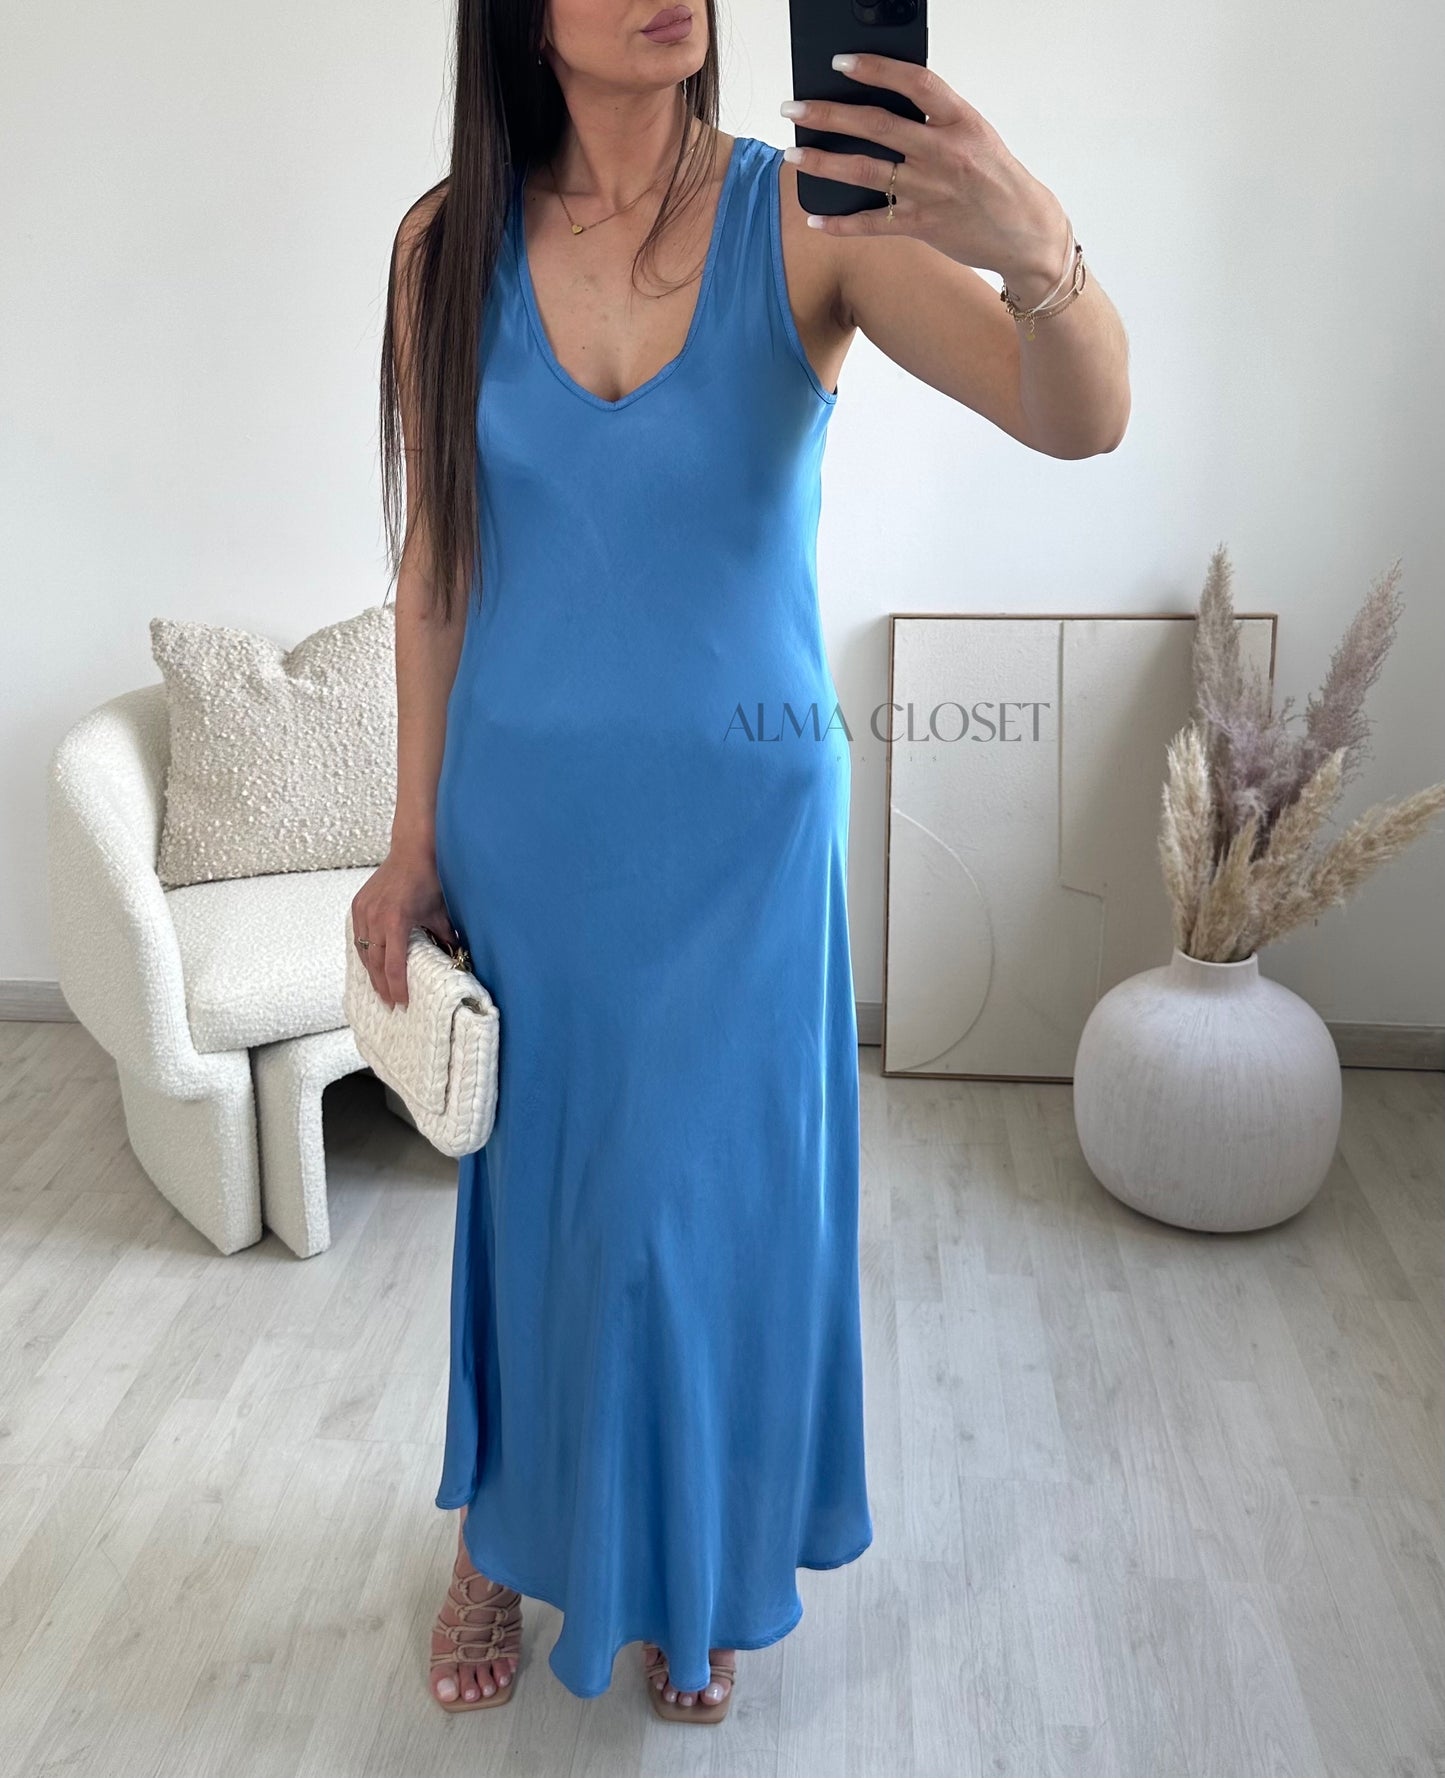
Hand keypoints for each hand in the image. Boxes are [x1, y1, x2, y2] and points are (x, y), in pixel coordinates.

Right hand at [350, 848, 459, 1010]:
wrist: (412, 851)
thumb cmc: (428, 879)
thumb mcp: (439, 913)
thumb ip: (445, 939)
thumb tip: (455, 960)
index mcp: (395, 921)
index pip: (394, 965)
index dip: (397, 987)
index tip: (402, 1003)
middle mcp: (375, 917)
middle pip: (375, 963)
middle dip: (382, 986)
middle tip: (390, 1004)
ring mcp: (363, 910)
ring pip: (364, 951)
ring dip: (371, 972)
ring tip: (381, 989)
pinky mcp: (358, 905)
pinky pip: (359, 937)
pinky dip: (365, 953)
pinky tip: (372, 965)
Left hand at [781, 53, 1072, 301]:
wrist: (1024, 230)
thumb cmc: (995, 178)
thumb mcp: (974, 134)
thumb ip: (934, 120)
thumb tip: (883, 105)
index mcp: (959, 121)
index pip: (914, 83)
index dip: (875, 69)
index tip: (841, 63)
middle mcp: (942, 152)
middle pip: (875, 126)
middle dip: (828, 114)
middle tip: (793, 108)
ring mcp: (929, 190)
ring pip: (864, 170)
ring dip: (822, 161)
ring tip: (793, 154)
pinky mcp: (922, 225)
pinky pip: (872, 223)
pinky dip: (840, 223)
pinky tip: (815, 219)